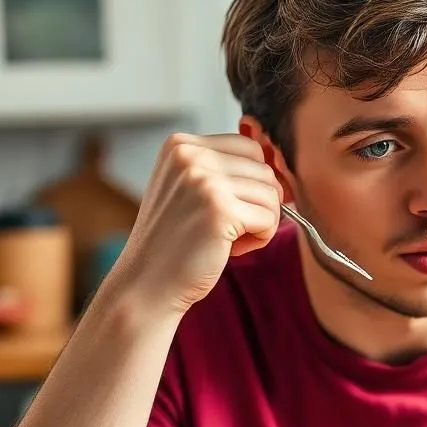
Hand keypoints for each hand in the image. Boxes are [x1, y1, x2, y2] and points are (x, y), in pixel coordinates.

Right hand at [114, 133, 282, 312]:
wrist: (148, 283)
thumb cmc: (175, 242)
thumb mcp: (190, 189)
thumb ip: (222, 169)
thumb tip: (278, 163)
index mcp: (180, 144)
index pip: (249, 147)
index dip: (254, 182)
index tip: (236, 207)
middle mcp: (190, 155)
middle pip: (264, 169)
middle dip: (259, 203)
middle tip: (231, 228)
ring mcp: (204, 180)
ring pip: (271, 193)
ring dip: (261, 222)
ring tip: (229, 239)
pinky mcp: (220, 209)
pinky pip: (270, 218)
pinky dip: (261, 238)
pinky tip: (232, 248)